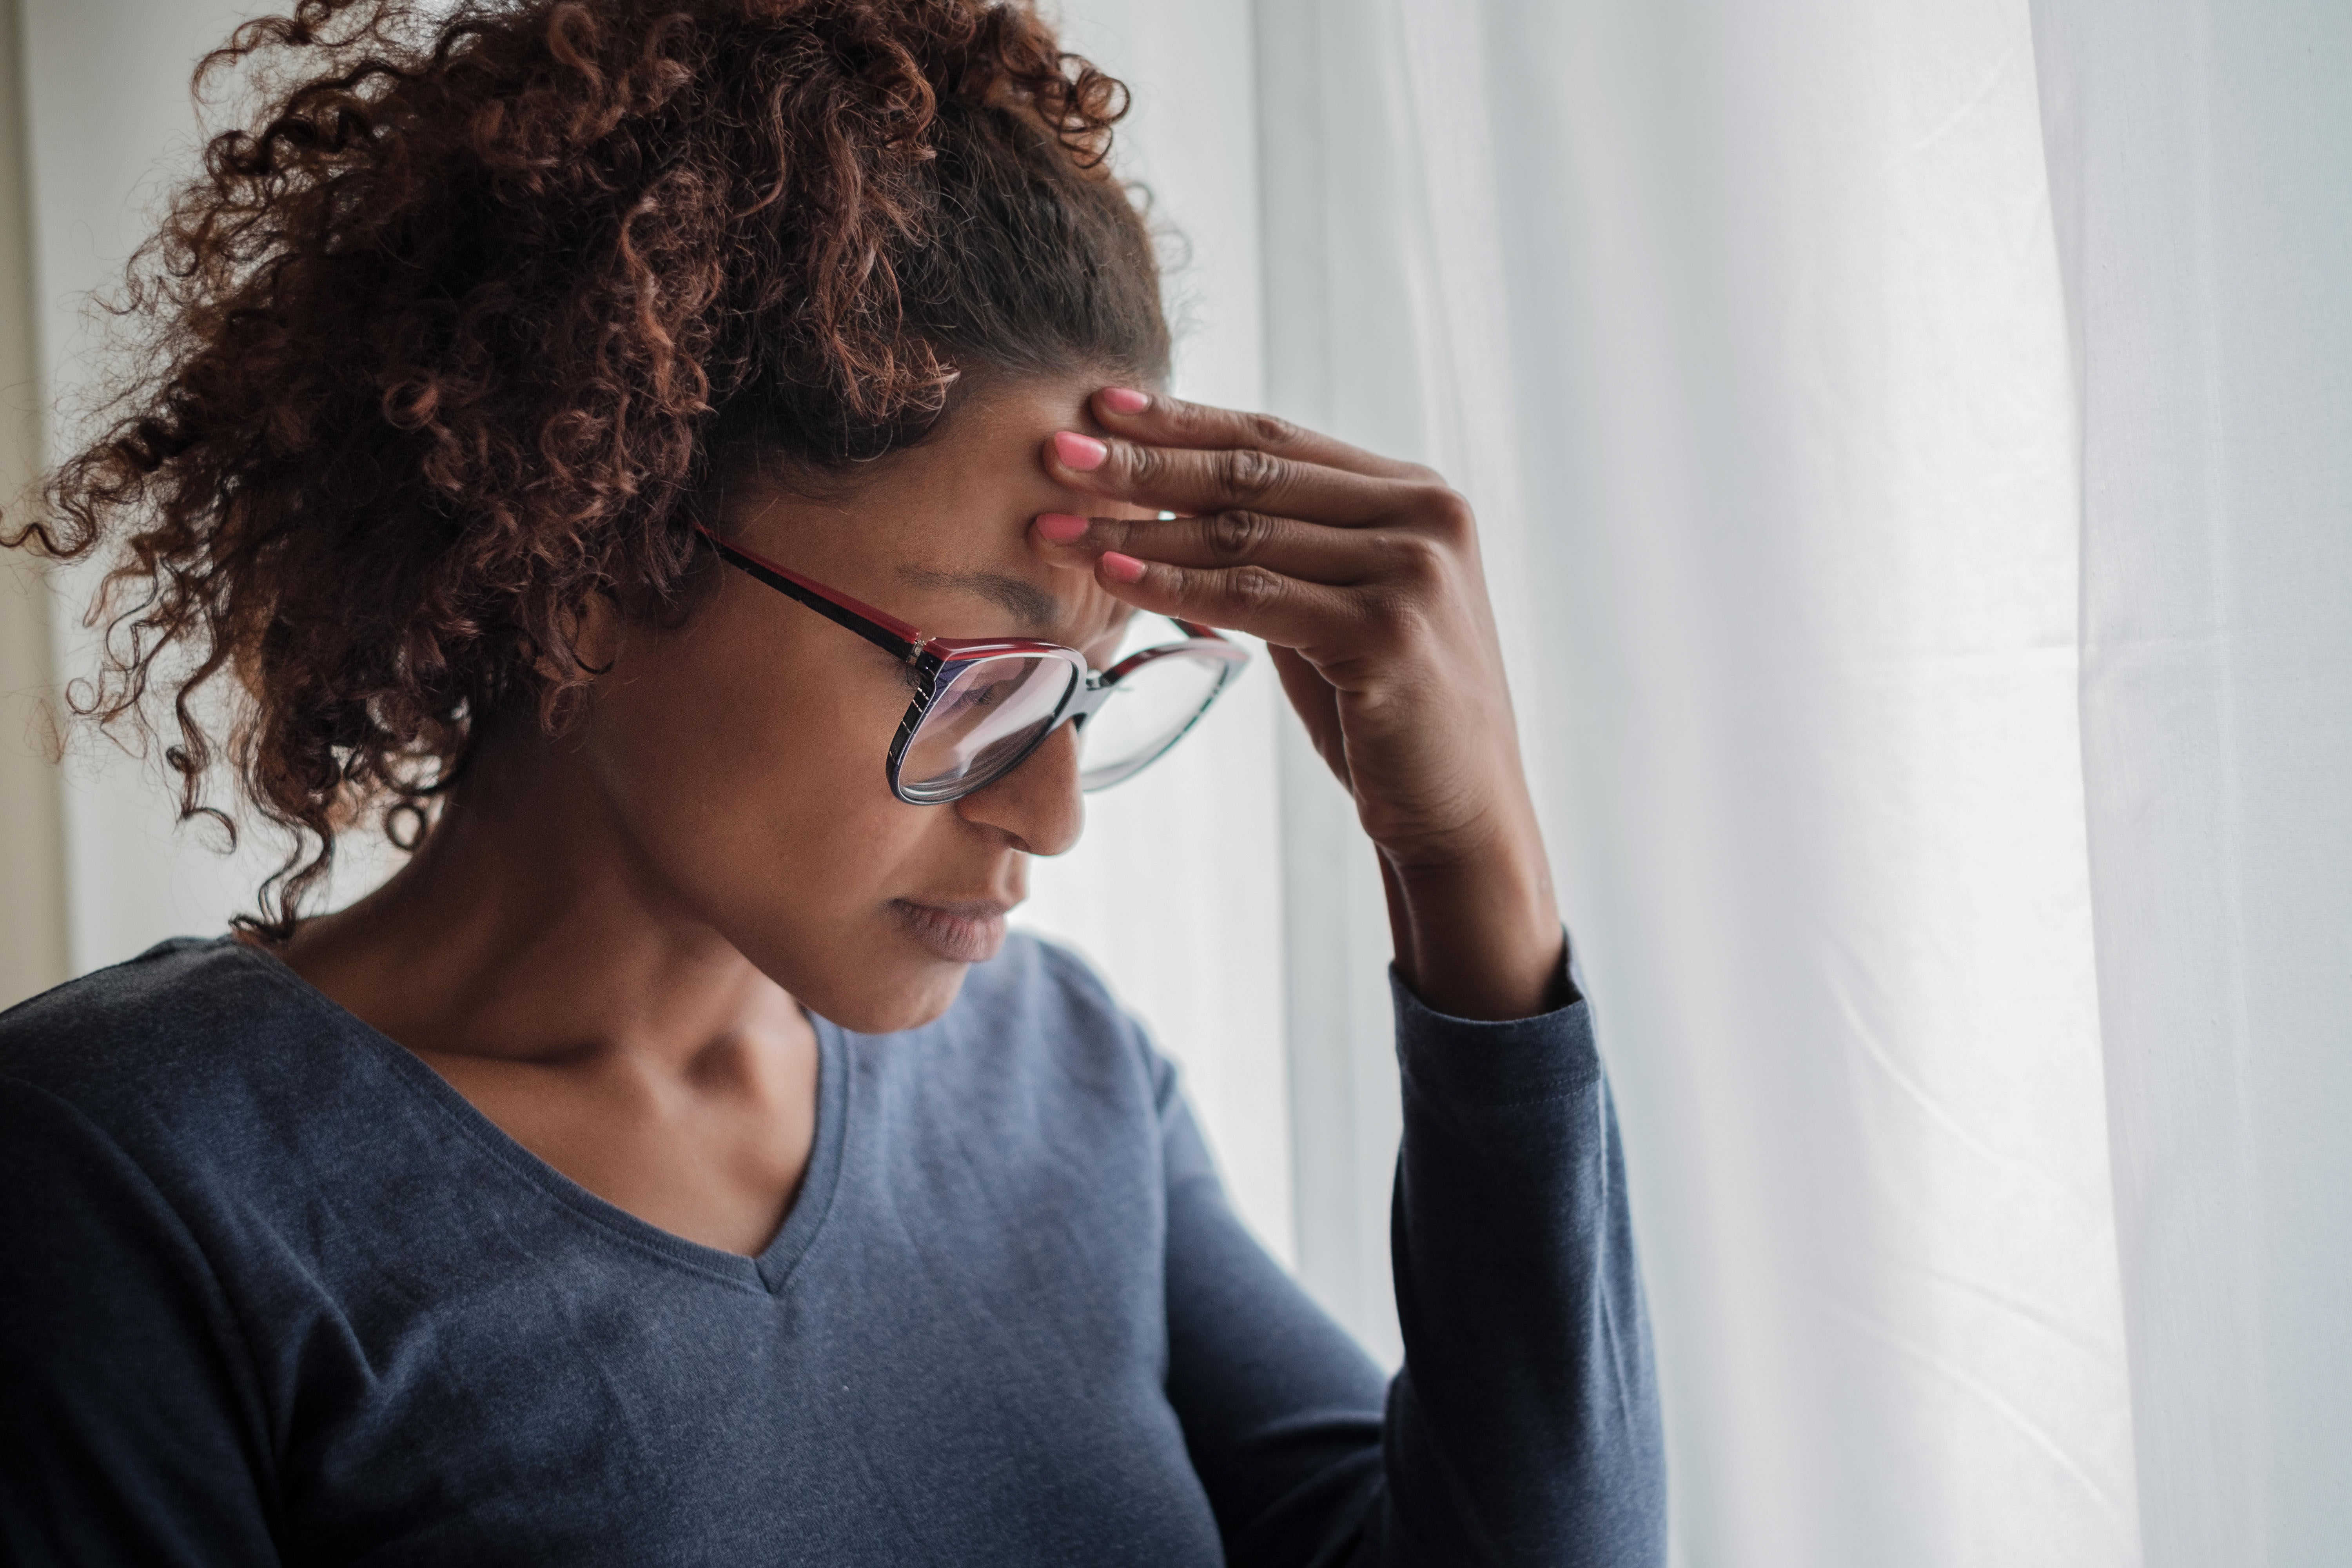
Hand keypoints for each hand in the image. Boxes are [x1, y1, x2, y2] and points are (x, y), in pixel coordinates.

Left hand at [1030, 389, 1566, 1020]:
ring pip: (1244, 534)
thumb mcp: (1336, 608)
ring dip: (1137, 528)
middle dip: (1144, 461)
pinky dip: (1174, 588)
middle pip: (1253, 475)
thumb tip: (1176, 500)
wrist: (1461, 811)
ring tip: (1055, 524)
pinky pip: (1253, 598)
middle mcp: (1423, 517)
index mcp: (1415, 495)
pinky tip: (1111, 577)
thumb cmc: (1386, 713)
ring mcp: (1411, 572)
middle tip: (1055, 452)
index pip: (1277, 441)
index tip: (1101, 404)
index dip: (1185, 420)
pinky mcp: (1388, 634)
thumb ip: (1286, 550)